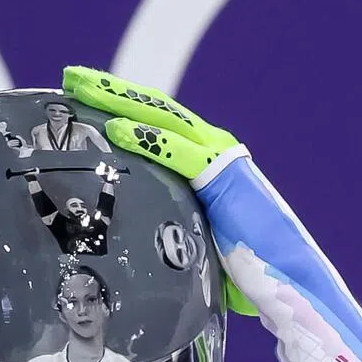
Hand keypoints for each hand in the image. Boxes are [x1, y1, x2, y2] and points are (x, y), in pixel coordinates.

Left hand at [62, 66, 256, 314]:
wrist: (289, 284)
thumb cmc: (247, 273)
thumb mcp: (195, 246)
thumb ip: (167, 236)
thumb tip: (126, 265)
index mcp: (205, 165)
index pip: (156, 127)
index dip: (120, 108)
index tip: (81, 100)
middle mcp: (212, 153)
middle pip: (154, 112)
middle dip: (112, 91)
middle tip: (72, 77)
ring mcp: (219, 162)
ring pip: (162, 120)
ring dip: (120, 101)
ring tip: (82, 88)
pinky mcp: (223, 181)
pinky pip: (178, 153)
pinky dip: (147, 139)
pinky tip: (116, 129)